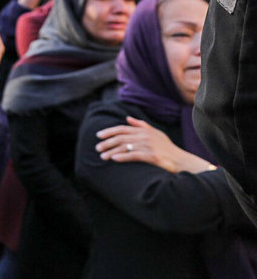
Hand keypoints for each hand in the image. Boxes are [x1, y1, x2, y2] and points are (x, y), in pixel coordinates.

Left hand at [95, 116, 214, 173]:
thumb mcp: (156, 133)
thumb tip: (127, 118)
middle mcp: (146, 137)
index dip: (109, 131)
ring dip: (112, 152)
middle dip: (107, 143)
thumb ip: (141, 125)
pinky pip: (135, 155)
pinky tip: (115, 159)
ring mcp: (149, 146)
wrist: (182, 161)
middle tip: (97, 148)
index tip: (98, 136)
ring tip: (102, 157)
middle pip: (121, 138)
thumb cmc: (167, 148)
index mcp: (145, 131)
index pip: (122, 128)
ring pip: (125, 147)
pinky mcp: (153, 156)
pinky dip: (123, 157)